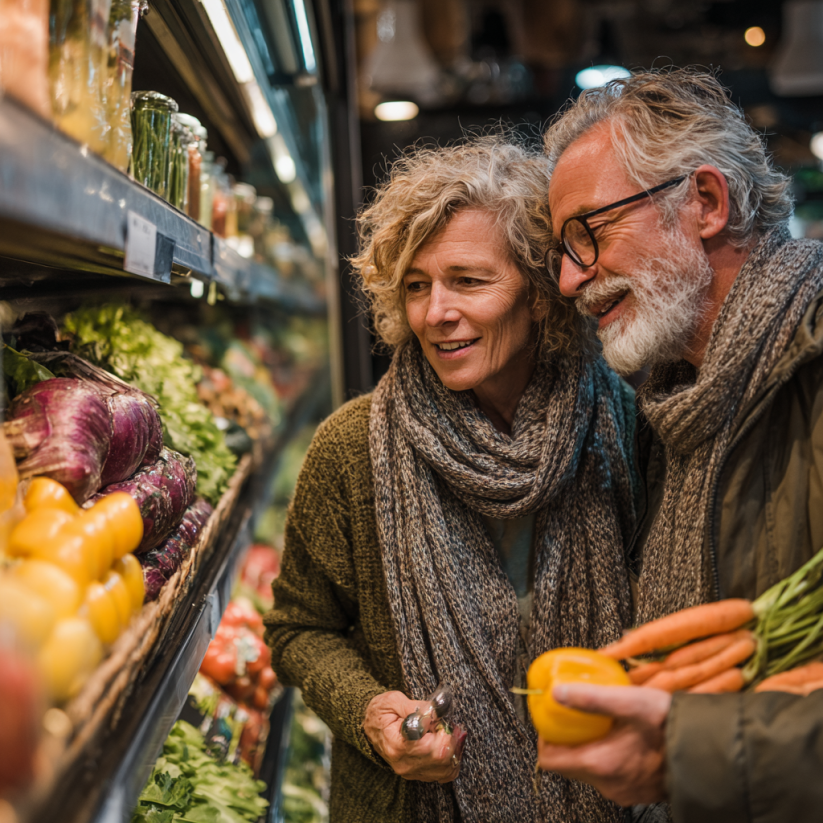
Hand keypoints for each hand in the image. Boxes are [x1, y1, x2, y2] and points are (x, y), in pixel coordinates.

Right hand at [363, 691, 463, 782]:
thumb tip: (437, 711)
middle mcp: (404, 764)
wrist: (370, 727)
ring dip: (454, 749)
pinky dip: (453, 760)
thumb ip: (416, 706)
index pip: (430, 747)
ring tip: (448, 731)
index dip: (443, 732)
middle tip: (448, 723)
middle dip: (452, 738)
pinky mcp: (418, 775)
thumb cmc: (381, 712)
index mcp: (397, 745)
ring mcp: (411, 772)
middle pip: (441, 758)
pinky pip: (445, 774)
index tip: (441, 719)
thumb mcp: (393, 700)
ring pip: (446, 769)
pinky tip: (448, 745)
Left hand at [536, 684, 671, 806]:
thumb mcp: (631, 702)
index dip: (545, 736)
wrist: (714, 753)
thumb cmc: (675, 727)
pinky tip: (621, 735)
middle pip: (567, 765)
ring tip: (602, 721)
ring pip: (588, 769)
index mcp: (601, 765)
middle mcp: (608, 785)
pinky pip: (609, 774)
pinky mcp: (637, 791)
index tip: (553, 716)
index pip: (549, 760)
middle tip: (576, 714)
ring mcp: (623, 791)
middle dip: (567, 738)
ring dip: (588, 745)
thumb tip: (557, 692)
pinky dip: (607, 755)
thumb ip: (592, 698)